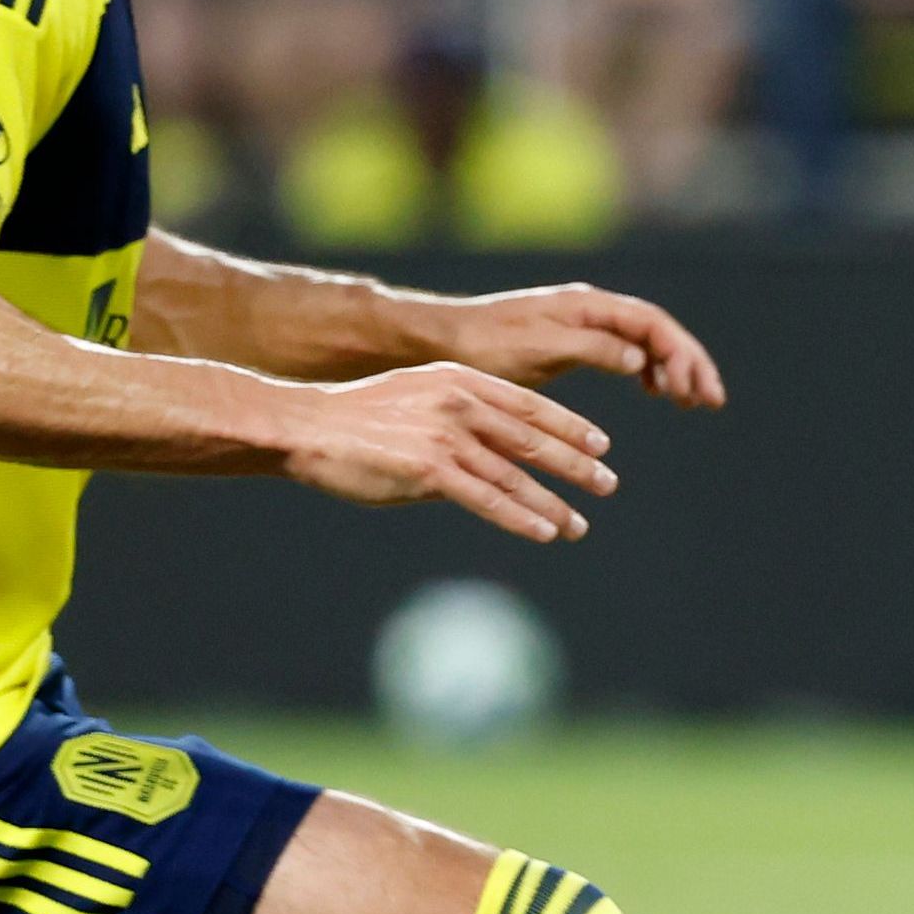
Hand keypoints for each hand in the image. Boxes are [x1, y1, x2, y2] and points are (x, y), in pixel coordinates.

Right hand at [273, 364, 619, 542]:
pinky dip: (521, 517)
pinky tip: (545, 532)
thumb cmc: (358, 419)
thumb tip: (493, 453)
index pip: (530, 405)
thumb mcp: (418, 399)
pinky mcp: (428, 470)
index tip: (600, 444)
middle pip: (533, 438)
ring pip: (515, 474)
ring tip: (579, 524)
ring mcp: (446, 436)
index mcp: (461, 380)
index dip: (569, 426)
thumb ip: (460, 418)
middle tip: (607, 484)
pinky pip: (487, 498)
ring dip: (552, 503)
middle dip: (576, 465)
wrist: (306, 427)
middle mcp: (460, 404)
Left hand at [426, 284, 725, 409]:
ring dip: (672, 368)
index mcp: (588, 306)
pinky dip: (647, 370)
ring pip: (644, 341)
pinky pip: (625, 350)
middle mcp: (590, 309)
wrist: (439, 340)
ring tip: (688, 400)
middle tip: (709, 401)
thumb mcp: (539, 350)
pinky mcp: (570, 341)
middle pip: (658, 331)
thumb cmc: (484, 346)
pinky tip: (652, 391)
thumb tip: (642, 361)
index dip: (684, 356)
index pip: (654, 325)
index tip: (699, 392)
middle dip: (689, 364)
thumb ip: (593, 350)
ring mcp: (582, 323)